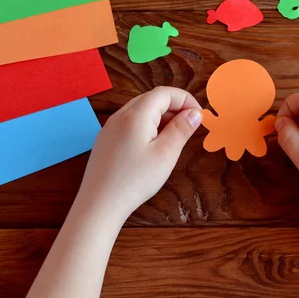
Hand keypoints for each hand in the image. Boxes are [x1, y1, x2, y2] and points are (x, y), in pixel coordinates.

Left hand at [78, 86, 201, 221]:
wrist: (99, 204)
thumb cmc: (135, 180)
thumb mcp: (166, 154)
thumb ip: (181, 129)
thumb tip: (194, 113)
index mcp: (136, 115)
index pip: (164, 93)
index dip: (185, 99)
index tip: (199, 115)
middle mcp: (120, 115)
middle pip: (151, 99)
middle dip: (174, 107)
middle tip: (190, 126)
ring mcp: (109, 128)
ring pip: (140, 111)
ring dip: (161, 117)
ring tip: (174, 137)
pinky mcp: (105, 141)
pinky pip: (129, 123)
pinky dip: (147, 126)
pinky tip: (152, 146)